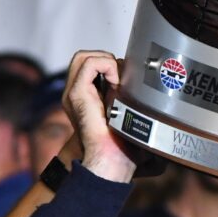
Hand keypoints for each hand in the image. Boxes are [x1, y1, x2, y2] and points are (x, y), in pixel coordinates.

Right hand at [62, 51, 136, 181]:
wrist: (110, 159)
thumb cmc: (123, 144)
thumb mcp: (127, 113)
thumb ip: (127, 97)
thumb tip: (144, 86)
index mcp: (85, 97)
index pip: (91, 66)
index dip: (111, 66)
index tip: (128, 81)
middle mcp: (75, 93)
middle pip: (85, 58)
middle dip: (107, 60)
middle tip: (123, 78)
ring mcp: (73, 93)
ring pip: (84, 57)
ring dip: (106, 61)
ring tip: (119, 80)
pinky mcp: (77, 93)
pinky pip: (89, 63)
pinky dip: (106, 65)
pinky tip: (118, 82)